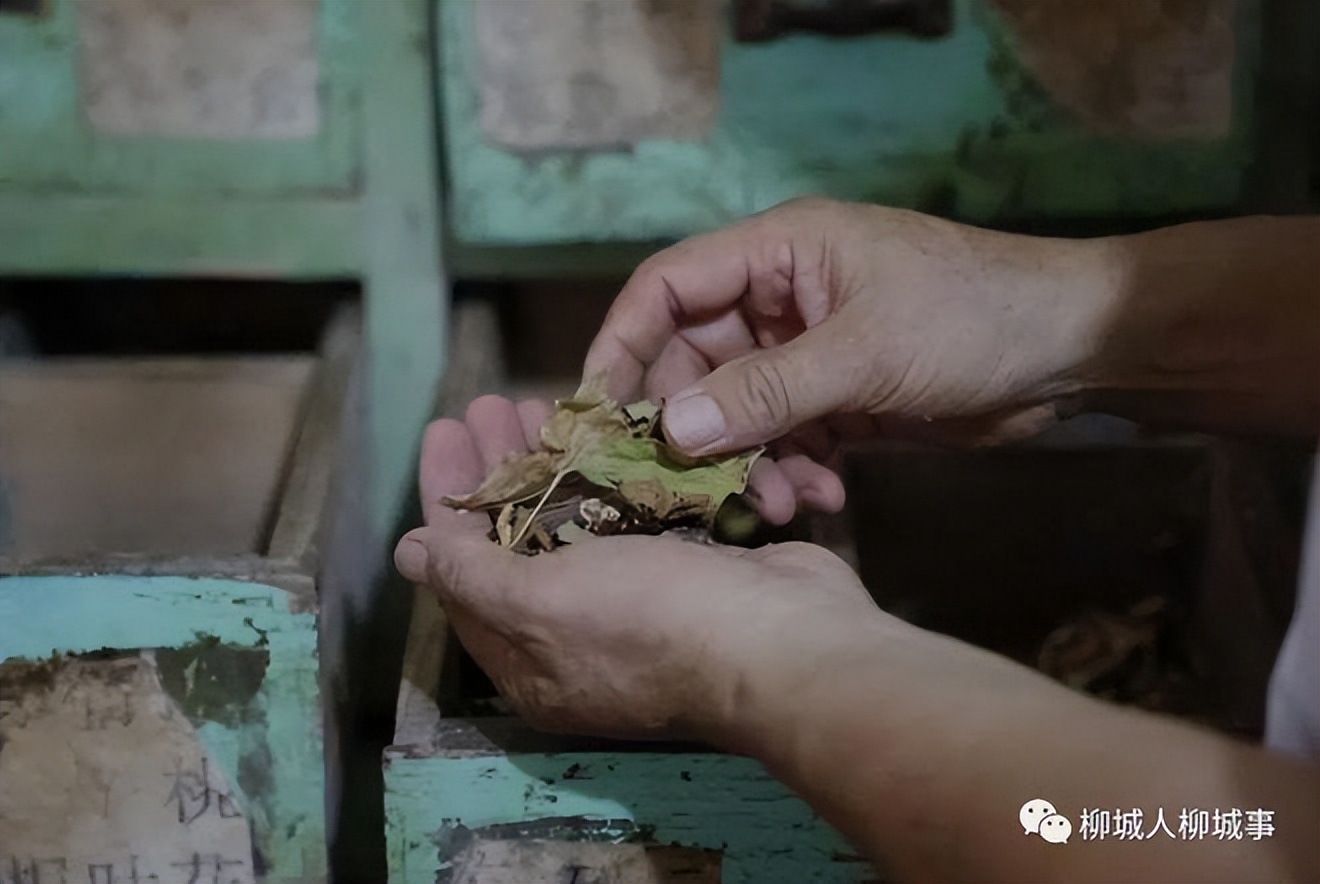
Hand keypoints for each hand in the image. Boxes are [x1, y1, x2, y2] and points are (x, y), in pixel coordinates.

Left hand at [393, 395, 887, 743]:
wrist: (786, 641)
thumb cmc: (651, 624)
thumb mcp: (541, 606)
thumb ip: (470, 577)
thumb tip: (407, 554)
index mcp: (532, 661)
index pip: (463, 573)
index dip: (446, 500)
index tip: (442, 430)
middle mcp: (578, 637)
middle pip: (518, 541)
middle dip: (500, 469)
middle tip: (491, 405)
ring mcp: (637, 602)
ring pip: (576, 521)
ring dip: (553, 461)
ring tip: (537, 401)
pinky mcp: (686, 569)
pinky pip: (631, 513)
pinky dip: (612, 469)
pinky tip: (605, 424)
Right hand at [585, 198, 1119, 521]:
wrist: (1072, 352)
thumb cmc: (970, 320)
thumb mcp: (864, 354)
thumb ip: (766, 392)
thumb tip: (670, 429)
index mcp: (777, 253)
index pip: (669, 287)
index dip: (624, 343)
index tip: (598, 412)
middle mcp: (779, 298)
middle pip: (695, 362)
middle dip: (698, 429)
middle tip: (695, 489)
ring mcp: (807, 351)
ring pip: (738, 411)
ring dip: (748, 462)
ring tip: (776, 505)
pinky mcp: (837, 397)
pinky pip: (783, 437)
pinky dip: (790, 470)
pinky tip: (819, 496)